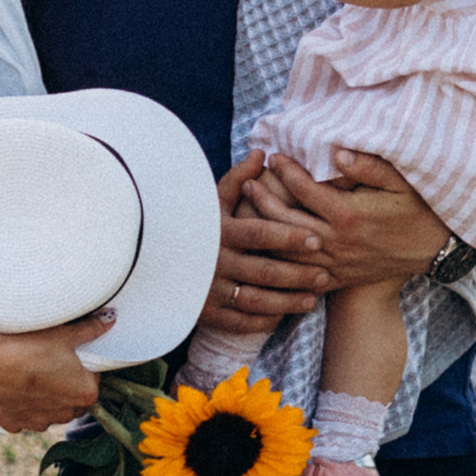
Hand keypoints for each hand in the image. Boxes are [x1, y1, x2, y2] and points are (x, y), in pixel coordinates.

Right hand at [0, 311, 109, 436]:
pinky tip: (15, 387)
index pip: (92, 379)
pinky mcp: (14, 422)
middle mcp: (64, 414)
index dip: (82, 365)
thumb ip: (91, 328)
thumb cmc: (28, 346)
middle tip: (50, 362)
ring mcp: (38, 421)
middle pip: (72, 399)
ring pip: (49, 410)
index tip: (70, 354)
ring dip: (45, 397)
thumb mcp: (64, 332)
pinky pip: (23, 416)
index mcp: (85, 393)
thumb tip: (110, 319)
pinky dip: (21, 404)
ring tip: (31, 373)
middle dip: (65, 385)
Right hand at [194, 152, 331, 343]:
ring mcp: (209, 290)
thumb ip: (236, 180)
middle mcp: (214, 262)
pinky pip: (240, 322)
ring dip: (288, 301)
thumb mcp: (209, 203)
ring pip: (257, 301)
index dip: (289, 236)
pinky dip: (264, 320)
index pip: (259, 234)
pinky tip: (284, 314)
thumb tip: (261, 153)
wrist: (149, 261)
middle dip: (298, 274)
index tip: (317, 239)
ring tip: (313, 297)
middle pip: (265, 271)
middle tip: (326, 274)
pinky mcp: (206, 314)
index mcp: (218, 232)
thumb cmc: (190, 227)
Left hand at [241, 148, 446, 286]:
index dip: (285, 171)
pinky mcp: (338, 279)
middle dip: (263, 200)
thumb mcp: (400, 182)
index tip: (273, 157)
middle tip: (247, 182)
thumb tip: (336, 152)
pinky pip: (301, 275)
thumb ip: (368, 166)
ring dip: (265, 231)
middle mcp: (337, 242)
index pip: (305, 190)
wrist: (435, 251)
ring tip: (247, 213)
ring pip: (287, 251)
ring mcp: (336, 264)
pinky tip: (267, 250)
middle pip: (286, 221)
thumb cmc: (417, 210)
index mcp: (349, 215)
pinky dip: (281, 264)